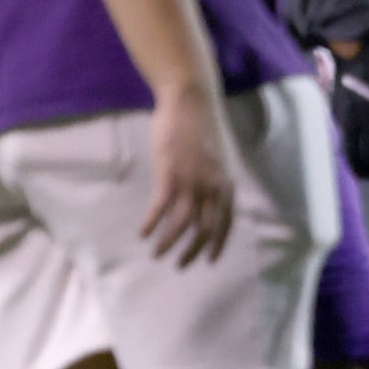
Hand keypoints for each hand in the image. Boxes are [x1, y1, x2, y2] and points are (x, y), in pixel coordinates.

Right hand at [140, 85, 235, 265]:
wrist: (190, 103)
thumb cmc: (200, 129)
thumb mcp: (216, 160)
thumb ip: (214, 181)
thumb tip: (207, 200)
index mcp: (226, 184)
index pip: (225, 223)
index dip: (217, 245)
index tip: (209, 260)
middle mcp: (212, 188)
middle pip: (205, 230)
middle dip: (192, 252)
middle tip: (180, 265)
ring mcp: (191, 183)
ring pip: (181, 225)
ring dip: (169, 244)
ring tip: (157, 255)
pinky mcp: (169, 176)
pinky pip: (159, 210)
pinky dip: (151, 224)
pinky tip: (143, 234)